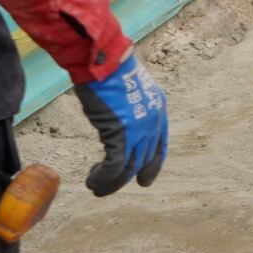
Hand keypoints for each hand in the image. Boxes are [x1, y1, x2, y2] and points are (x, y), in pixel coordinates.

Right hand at [75, 52, 168, 196]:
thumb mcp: (127, 90)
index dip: (152, 164)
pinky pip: (114, 165)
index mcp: (159, 110)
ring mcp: (140, 130)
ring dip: (112, 182)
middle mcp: (154, 122)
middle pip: (144, 159)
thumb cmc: (108, 70)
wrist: (104, 62)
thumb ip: (127, 109)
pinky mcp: (121, 135)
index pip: (159, 146)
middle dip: (129, 177)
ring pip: (129, 167)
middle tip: (113, 188)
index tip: (145, 179)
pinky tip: (92, 181)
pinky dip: (103, 177)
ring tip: (97, 189)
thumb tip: (115, 125)